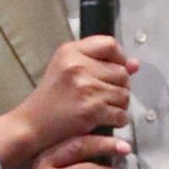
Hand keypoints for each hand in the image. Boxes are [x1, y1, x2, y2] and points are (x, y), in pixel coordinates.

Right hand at [0, 36, 134, 168]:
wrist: (32, 124)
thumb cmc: (52, 97)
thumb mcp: (68, 70)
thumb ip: (101, 63)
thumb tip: (135, 64)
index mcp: (70, 51)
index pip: (110, 44)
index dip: (119, 59)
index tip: (115, 71)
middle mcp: (77, 65)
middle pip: (122, 72)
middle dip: (120, 87)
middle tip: (105, 96)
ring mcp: (85, 88)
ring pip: (124, 94)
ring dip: (119, 105)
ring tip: (104, 108)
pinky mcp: (91, 110)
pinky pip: (121, 114)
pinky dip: (118, 120)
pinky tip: (105, 120)